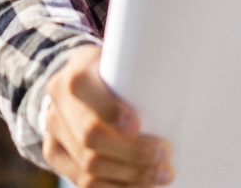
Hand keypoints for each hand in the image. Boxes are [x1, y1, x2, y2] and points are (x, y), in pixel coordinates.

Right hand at [41, 45, 172, 186]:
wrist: (73, 88)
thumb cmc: (112, 76)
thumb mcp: (122, 65)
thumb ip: (141, 75)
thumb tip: (187, 90)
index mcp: (75, 73)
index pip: (83, 87)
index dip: (109, 110)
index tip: (137, 125)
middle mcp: (58, 104)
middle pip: (90, 136)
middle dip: (131, 152)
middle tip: (164, 156)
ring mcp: (53, 132)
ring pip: (88, 167)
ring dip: (129, 177)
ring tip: (160, 175)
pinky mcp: (54, 155)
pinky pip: (83, 183)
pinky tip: (139, 187)